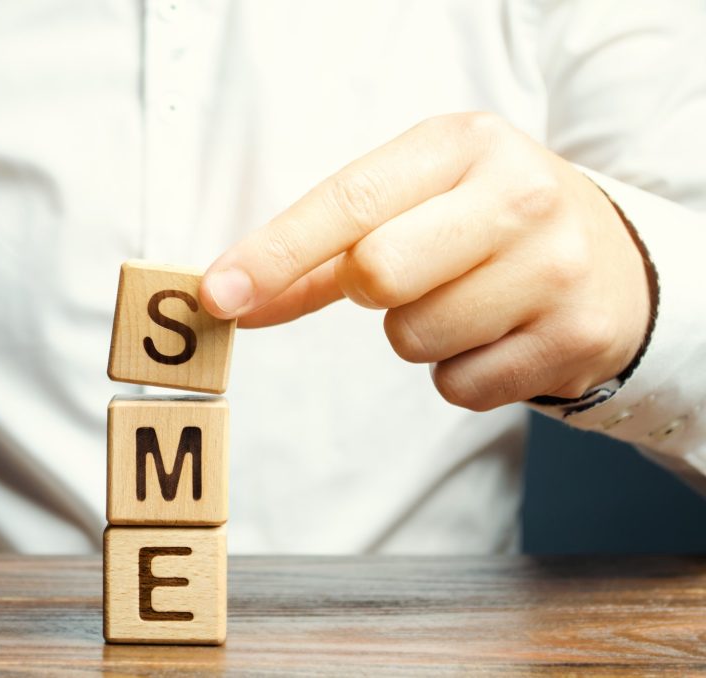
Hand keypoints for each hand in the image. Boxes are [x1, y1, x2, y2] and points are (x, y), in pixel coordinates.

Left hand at [200, 112, 651, 410]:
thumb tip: (233, 299)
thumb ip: (320, 253)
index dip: (275, 252)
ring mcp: (555, 269)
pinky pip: (457, 388)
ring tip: (464, 299)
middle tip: (405, 274)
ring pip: (412, 339)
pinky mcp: (575, 338)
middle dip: (367, 290)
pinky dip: (457, 371)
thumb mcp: (417, 203)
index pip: (350, 200)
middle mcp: (518, 196)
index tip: (217, 294)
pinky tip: (497, 334)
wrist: (611, 259)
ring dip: (415, 334)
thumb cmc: (483, 224)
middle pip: (377, 274)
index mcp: (464, 144)